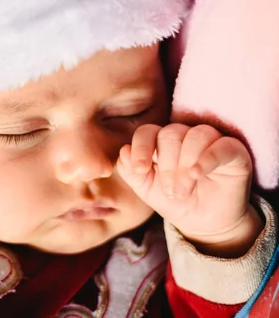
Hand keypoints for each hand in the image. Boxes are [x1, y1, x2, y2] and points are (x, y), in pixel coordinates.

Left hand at [117, 124, 261, 256]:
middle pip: (170, 134)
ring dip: (185, 166)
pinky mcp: (234, 151)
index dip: (141, 148)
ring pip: (195, 136)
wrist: (203, 224)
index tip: (141, 170)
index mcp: (162, 142)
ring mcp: (211, 141)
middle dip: (166, 165)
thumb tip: (123, 151)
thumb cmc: (174, 201)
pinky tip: (196, 174)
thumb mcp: (146, 189)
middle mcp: (185, 136)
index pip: (147, 132)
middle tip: (170, 191)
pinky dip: (207, 159)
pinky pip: (222, 145)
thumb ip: (131, 170)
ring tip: (182, 191)